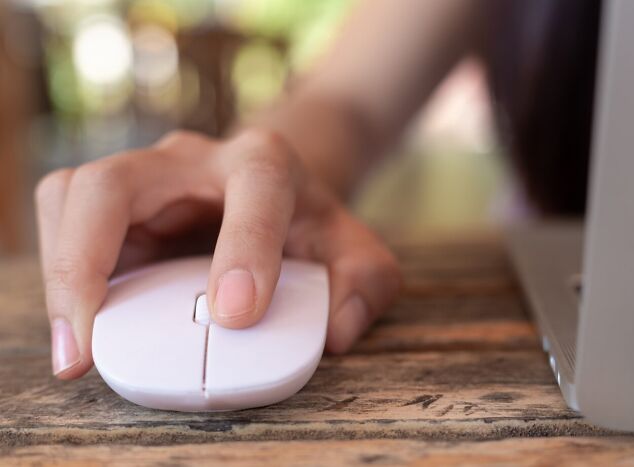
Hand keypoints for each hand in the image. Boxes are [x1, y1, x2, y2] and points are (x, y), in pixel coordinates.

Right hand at [35, 129, 400, 378]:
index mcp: (264, 163)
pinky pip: (66, 221)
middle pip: (117, 181)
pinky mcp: (117, 204)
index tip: (235, 315)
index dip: (244, 248)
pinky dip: (63, 273)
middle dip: (89, 259)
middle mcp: (193, 159)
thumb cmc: (309, 225)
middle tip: (92, 342)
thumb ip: (364, 286)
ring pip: (72, 196)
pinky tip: (83, 328)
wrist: (274, 190)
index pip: (254, 187)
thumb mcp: (356, 253)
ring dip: (61, 271)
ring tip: (77, 348)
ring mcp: (146, 177)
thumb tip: (336, 332)